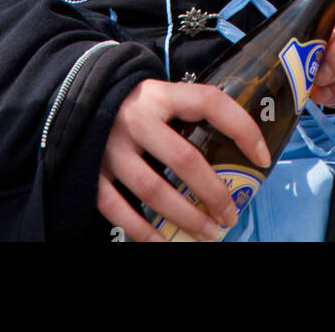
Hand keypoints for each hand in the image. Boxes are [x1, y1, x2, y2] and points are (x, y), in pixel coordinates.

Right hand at [97, 79, 270, 242]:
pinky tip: (161, 242)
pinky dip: (141, 230)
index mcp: (161, 94)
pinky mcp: (91, 169)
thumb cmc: (132, 101)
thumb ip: (187, 111)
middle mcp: (137, 117)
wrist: (72, 92)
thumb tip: (236, 143)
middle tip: (231, 214)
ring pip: (153, 190)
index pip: (211, 102)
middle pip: (184, 159)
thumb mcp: (159, 93)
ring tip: (207, 233)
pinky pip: (117, 208)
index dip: (241, 127)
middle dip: (213, 192)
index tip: (261, 156)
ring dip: (185, 217)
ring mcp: (111, 145)